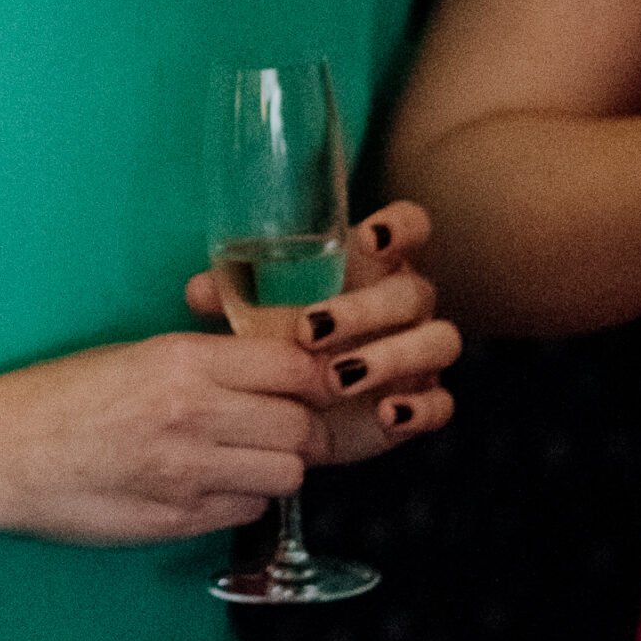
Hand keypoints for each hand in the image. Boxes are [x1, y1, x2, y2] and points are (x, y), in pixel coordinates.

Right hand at [0, 329, 342, 545]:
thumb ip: (207, 360)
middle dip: (301, 427)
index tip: (303, 383)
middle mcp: (194, 414)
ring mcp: (188, 473)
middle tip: (281, 425)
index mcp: (183, 360)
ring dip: (276, 466)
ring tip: (245, 456)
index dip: (309, 377)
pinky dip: (242, 498)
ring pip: (287, 474)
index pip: (293, 366)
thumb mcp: (134, 353)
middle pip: (301, 426)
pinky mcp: (178, 520)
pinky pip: (248, 510)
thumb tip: (275, 369)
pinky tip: (211, 483)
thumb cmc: (58, 394)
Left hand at [187, 201, 457, 463]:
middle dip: (367, 309)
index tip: (371, 239)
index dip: (401, 227)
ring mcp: (421, 351)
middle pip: (415, 291)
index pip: (411, 227)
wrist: (293, 403)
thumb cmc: (281, 336)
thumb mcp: (255, 311)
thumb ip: (232, 293)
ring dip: (393, 357)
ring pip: (439, 342)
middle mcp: (406, 303)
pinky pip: (442, 401)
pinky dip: (419, 408)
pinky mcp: (423, 400)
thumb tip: (198, 291)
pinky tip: (385, 412)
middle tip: (310, 330)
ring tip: (338, 377)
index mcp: (374, 265)